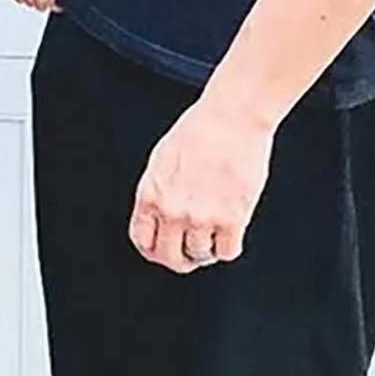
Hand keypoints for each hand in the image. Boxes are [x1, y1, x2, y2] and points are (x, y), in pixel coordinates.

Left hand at [129, 95, 273, 273]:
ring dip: (207, 249)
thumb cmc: (201, 129)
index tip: (164, 249)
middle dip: (180, 258)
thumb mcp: (162, 160)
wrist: (232, 117)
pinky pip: (227, 252)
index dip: (154, 250)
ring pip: (200, 256)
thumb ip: (159, 191)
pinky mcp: (231, 219)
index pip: (142, 240)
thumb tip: (160, 215)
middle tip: (191, 253)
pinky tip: (231, 232)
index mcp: (150, 194)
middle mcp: (172, 210)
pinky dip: (229, 247)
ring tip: (215, 233)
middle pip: (169, 257)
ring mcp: (201, 217)